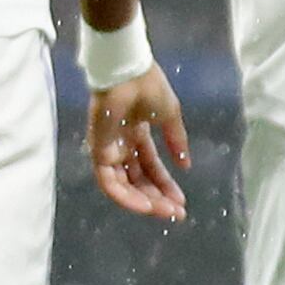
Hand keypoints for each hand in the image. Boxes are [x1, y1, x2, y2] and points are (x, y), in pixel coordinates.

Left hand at [87, 67, 191, 220]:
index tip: (181, 202)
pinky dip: (125, 196)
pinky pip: (109, 182)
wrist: (129, 72)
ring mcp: (108, 149)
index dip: (165, 185)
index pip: (150, 167)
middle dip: (158, 198)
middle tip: (177, 212)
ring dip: (144, 202)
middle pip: (138, 181)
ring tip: (164, 211)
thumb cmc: (148, 87)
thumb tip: (186, 165)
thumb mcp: (170, 116)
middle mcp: (121, 145)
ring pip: (124, 186)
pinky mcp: (98, 152)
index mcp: (136, 135)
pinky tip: (146, 205)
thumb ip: (177, 141)